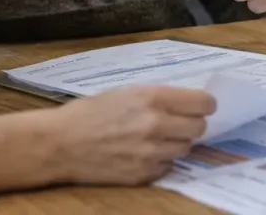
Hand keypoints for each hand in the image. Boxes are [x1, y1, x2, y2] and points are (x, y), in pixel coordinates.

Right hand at [45, 85, 214, 185]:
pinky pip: (168, 166)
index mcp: (153, 98)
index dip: (205, 104)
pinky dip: (162, 160)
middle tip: (180, 122)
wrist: (61, 143)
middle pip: (200, 128)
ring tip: (157, 138)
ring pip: (186, 148)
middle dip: (193, 124)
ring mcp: (151, 153)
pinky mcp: (144, 174)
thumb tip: (188, 102)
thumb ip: (160, 98)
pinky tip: (144, 153)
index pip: (203, 103)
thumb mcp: (128, 92)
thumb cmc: (91, 112)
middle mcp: (156, 125)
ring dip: (177, 143)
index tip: (201, 106)